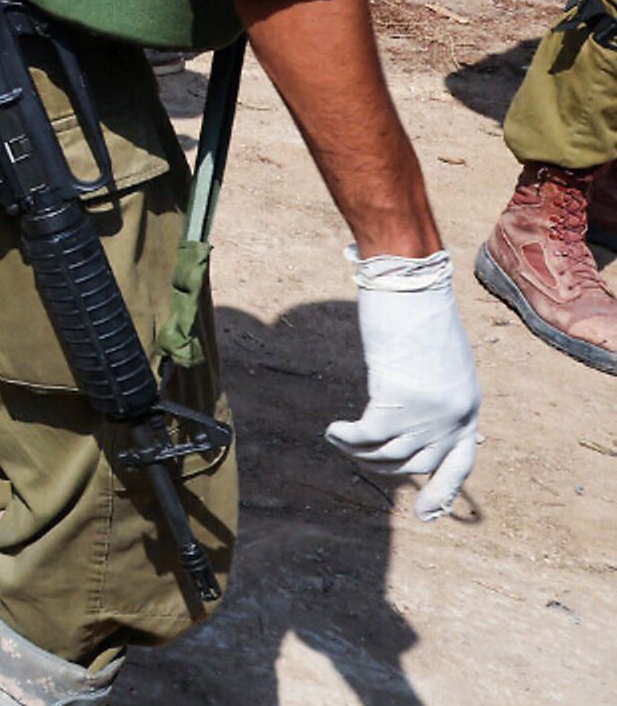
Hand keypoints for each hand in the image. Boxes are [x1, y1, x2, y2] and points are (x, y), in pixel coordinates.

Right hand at [324, 247, 479, 519]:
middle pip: (416, 463)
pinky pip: (365, 437)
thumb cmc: (421, 312)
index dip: (442, 492)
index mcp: (468, 406)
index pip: (460, 464)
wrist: (411, 288)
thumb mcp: (440, 359)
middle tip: (358, 452)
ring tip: (340, 437)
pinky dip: (346, 438)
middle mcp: (453, 418)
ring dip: (360, 451)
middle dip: (385, 466)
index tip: (424, 514)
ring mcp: (426, 416)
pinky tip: (334, 431)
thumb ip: (435, 389)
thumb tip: (415, 410)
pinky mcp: (395, 406)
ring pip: (388, 454)